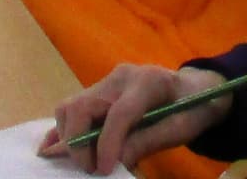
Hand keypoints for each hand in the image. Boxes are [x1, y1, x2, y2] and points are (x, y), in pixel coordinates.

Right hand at [44, 64, 233, 173]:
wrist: (195, 88)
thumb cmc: (193, 108)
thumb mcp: (180, 129)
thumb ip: (146, 142)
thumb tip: (113, 161)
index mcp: (147, 82)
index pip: (119, 113)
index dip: (107, 144)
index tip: (102, 171)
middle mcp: (120, 76)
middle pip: (83, 105)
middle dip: (79, 142)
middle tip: (92, 169)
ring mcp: (106, 82)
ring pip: (70, 106)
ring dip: (70, 138)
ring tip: (86, 161)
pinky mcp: (98, 92)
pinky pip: (71, 108)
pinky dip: (63, 131)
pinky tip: (52, 150)